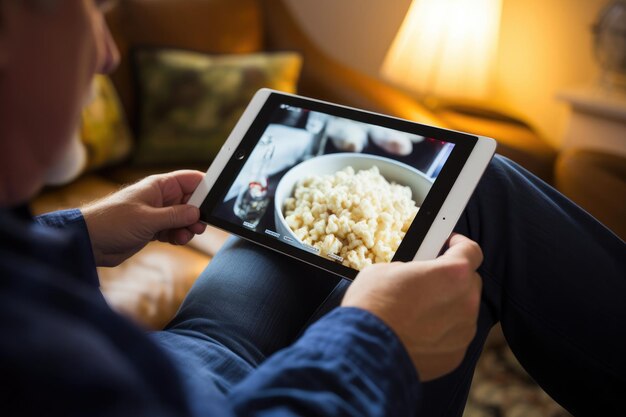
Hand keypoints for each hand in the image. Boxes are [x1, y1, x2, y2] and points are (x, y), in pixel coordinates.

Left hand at [81, 170, 206, 266]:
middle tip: (200, 225)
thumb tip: (197, 213)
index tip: (217, 198)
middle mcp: (159, 198)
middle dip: (198, 213)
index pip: (189, 180)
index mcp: (158, 186)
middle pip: (190, 201)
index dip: (205, 186)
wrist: (89, 241)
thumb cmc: (112, 222)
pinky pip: (174, 229)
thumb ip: (175, 215)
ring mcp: (156, 213)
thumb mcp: (148, 218)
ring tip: (184, 235)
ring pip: (183, 217)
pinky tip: (177, 240)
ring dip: (188, 227)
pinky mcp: (152, 229)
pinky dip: (178, 235)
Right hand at [341, 233, 482, 380]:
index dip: (459, 245)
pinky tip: (418, 332)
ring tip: (418, 310)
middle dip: (453, 278)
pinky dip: (442, 333)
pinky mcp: (455, 355)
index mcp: (453, 273)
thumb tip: (414, 276)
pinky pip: (454, 336)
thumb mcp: (386, 269)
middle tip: (429, 280)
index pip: (471, 251)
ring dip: (448, 306)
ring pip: (463, 311)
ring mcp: (463, 331)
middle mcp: (465, 302)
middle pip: (469, 282)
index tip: (450, 246)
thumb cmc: (372, 307)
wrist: (364, 349)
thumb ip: (412, 269)